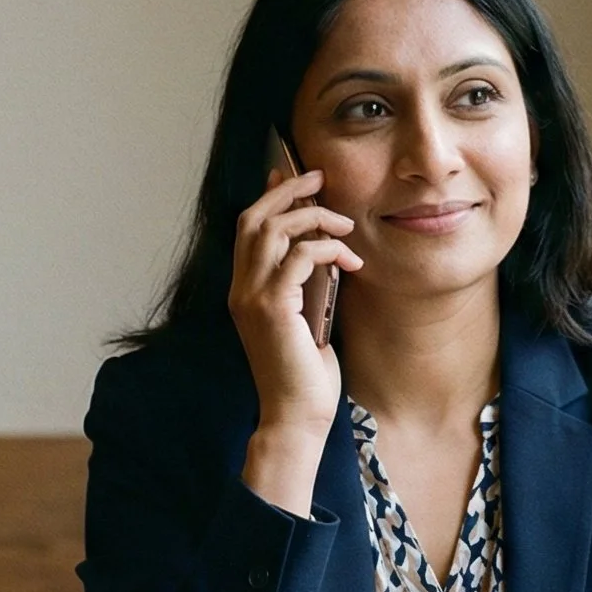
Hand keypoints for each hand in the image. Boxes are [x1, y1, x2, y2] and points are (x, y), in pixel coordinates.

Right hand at [230, 167, 361, 512]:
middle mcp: (241, 289)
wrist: (297, 416)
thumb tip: (324, 250)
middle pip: (254, 217)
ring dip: (313, 217)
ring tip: (346, 225)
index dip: (270, 196)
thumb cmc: (306, 374)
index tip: (295, 175)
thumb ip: (307, 284)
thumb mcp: (307, 317)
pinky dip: (327, 249)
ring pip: (274, 230)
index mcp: (245, 290)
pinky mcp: (273, 308)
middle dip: (288, 190)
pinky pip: (299, 257)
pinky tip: (350, 261)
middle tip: (320, 177)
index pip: (249, 228)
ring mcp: (252, 298)